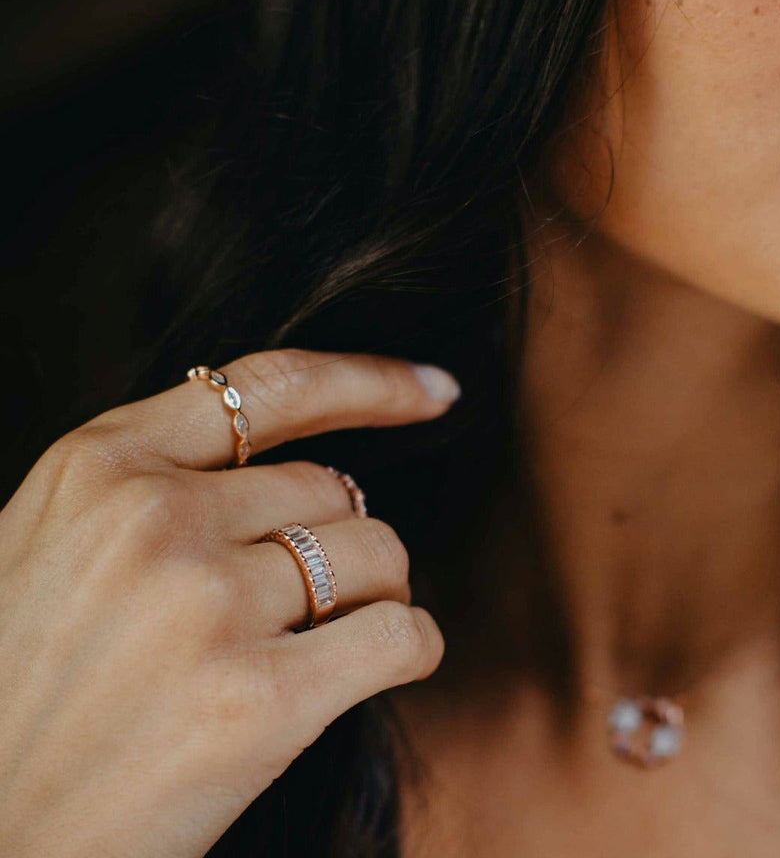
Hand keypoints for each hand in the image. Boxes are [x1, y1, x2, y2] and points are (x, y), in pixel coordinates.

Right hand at [0, 349, 456, 857]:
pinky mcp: (258, 699)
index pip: (271, 387)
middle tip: (299, 607)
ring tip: (315, 645)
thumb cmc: (24, 693)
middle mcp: (154, 518)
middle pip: (332, 489)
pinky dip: (412, 649)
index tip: (435, 391)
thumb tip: (297, 475)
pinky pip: (403, 636)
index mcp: (99, 467)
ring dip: (375, 596)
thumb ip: (153, 487)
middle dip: (338, 541)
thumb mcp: (54, 546)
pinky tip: (375, 670)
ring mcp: (207, 605)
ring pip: (379, 555)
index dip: (371, 382)